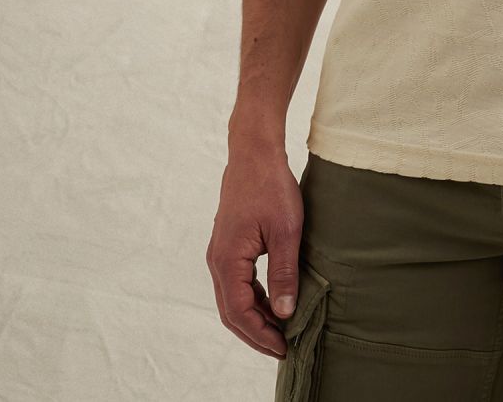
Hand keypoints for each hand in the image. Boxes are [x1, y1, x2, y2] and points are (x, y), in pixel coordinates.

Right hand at [205, 144, 303, 359]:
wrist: (254, 153)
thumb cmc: (271, 187)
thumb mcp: (285, 231)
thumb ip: (283, 273)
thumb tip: (284, 313)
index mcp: (227, 261)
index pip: (239, 313)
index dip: (261, 335)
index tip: (284, 348)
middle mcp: (217, 261)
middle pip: (231, 312)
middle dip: (256, 333)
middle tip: (283, 348)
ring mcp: (220, 253)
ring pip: (233, 298)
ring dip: (255, 317)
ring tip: (281, 330)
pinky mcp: (228, 245)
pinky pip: (237, 282)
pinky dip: (253, 298)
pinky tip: (273, 302)